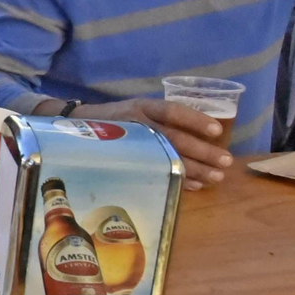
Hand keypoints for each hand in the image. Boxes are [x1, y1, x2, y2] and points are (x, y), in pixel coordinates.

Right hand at [77, 99, 230, 190]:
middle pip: (174, 138)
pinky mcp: (124, 161)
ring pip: (167, 156)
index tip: (217, 131)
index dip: (194, 120)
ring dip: (195, 169)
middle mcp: (137, 123)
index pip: (172, 111)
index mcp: (142, 108)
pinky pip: (155, 172)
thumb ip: (156, 122)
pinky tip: (194, 185)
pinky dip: (177, 180)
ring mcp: (130, 144)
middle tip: (225, 162)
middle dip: (202, 151)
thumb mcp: (133, 113)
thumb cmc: (111, 122)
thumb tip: (197, 137)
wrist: (69, 130)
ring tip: (216, 178)